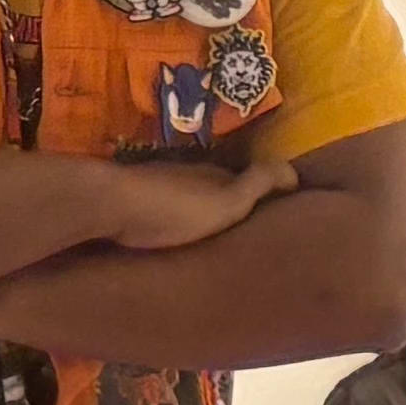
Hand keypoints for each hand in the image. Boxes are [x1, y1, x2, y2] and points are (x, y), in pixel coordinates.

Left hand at [105, 154, 292, 254]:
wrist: (112, 206)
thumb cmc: (175, 209)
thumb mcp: (228, 201)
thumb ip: (258, 185)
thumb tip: (293, 171)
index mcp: (215, 174)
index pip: (246, 179)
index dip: (262, 191)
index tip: (275, 207)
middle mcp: (189, 174)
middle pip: (216, 185)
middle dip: (231, 199)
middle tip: (245, 224)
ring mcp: (159, 184)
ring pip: (188, 195)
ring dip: (201, 208)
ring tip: (213, 232)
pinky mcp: (134, 201)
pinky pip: (164, 206)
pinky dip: (176, 215)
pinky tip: (174, 233)